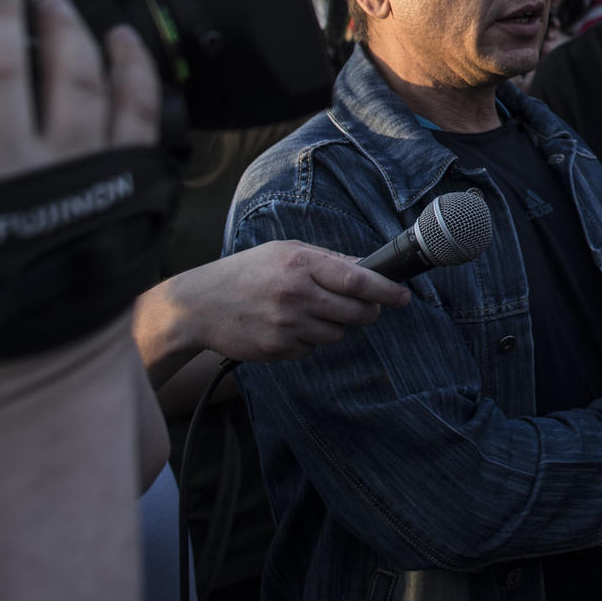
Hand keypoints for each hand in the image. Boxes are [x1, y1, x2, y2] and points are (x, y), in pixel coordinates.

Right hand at [139, 241, 409, 370]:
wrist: (198, 306)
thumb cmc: (246, 272)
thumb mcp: (284, 251)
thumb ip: (327, 259)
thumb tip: (367, 267)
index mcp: (301, 262)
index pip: (358, 279)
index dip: (386, 290)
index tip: (403, 296)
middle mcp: (297, 293)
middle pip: (357, 312)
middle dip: (369, 312)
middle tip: (366, 307)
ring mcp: (287, 323)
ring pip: (337, 333)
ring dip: (334, 326)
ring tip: (308, 311)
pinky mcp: (279, 348)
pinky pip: (312, 348)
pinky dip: (309, 340)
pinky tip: (287, 326)